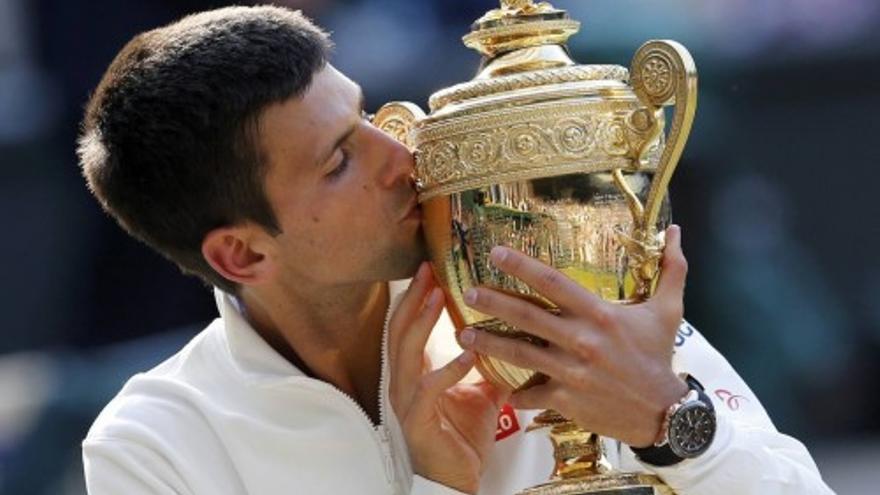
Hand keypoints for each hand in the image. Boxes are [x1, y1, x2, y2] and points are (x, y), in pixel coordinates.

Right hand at [388, 262, 508, 493]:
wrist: (457, 479)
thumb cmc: (463, 437)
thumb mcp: (480, 392)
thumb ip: (487, 364)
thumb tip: (514, 338)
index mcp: (414, 372)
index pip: (406, 326)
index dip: (415, 296)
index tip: (429, 268)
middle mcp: (403, 382)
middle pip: (399, 329)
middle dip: (413, 297)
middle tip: (428, 269)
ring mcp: (407, 401)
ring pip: (406, 352)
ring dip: (423, 322)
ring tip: (438, 297)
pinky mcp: (418, 420)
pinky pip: (430, 388)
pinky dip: (449, 368)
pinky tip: (468, 353)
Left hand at [458, 225, 689, 447]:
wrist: (664, 412)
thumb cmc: (660, 355)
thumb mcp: (669, 310)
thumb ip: (672, 269)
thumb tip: (677, 230)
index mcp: (599, 314)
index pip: (553, 282)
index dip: (522, 266)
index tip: (495, 253)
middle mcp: (581, 340)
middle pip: (527, 316)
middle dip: (493, 302)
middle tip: (467, 292)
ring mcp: (570, 371)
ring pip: (520, 354)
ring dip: (488, 344)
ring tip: (462, 336)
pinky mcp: (566, 399)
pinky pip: (531, 395)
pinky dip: (514, 395)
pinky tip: (498, 390)